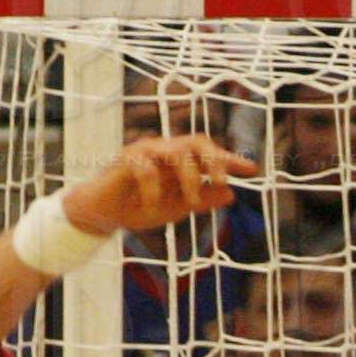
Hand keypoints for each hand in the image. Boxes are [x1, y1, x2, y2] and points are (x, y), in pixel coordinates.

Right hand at [62, 135, 257, 237]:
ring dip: (188, 179)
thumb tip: (230, 194)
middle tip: (223, 182)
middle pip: (196, 142)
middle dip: (213, 160)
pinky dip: (153, 190)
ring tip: (190, 203)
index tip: (252, 171)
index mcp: (179, 163)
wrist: (103, 214)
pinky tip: (152, 207)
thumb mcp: (175, 208)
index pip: (208, 155)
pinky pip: (146, 168)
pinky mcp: (126, 159)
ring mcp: (146, 152)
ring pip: (176, 151)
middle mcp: (165, 152)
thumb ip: (201, 200)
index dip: (229, 160)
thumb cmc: (138, 207)